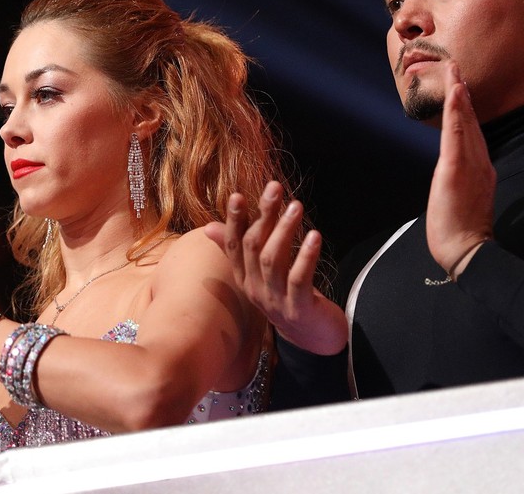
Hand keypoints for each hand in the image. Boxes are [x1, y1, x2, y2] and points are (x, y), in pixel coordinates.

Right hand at [204, 181, 347, 354]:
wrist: (313, 336)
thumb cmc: (287, 294)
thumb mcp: (261, 271)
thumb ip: (238, 249)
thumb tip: (208, 227)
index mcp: (245, 277)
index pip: (233, 244)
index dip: (234, 220)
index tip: (237, 195)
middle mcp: (255, 288)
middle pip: (253, 246)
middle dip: (263, 215)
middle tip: (275, 188)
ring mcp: (275, 300)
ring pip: (272, 260)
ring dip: (284, 230)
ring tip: (296, 206)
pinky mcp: (299, 308)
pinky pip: (299, 279)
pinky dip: (306, 256)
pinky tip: (315, 236)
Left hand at [425, 63, 494, 277]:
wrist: (466, 253)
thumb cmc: (463, 234)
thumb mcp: (467, 203)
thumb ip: (469, 187)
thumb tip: (468, 180)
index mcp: (480, 170)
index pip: (471, 133)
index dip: (467, 109)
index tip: (461, 87)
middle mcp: (478, 162)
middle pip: (470, 122)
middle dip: (463, 94)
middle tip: (456, 67)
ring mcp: (469, 165)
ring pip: (465, 123)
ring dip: (460, 95)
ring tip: (455, 72)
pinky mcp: (457, 170)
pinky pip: (457, 136)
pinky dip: (458, 113)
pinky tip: (457, 94)